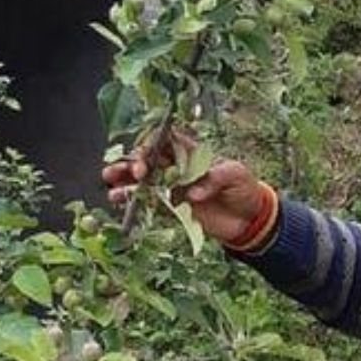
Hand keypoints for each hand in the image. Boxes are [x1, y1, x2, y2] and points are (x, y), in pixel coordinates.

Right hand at [101, 133, 267, 242]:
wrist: (249, 220)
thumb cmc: (244, 189)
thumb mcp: (236, 176)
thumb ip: (215, 178)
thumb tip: (192, 192)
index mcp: (190, 153)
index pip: (164, 141)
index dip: (152, 144)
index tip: (149, 155)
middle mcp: (176, 168)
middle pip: (147, 159)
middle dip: (133, 162)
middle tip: (133, 172)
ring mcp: (171, 188)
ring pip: (142, 180)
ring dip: (124, 179)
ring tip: (111, 182)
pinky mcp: (171, 208)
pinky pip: (147, 202)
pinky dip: (131, 201)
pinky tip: (119, 201)